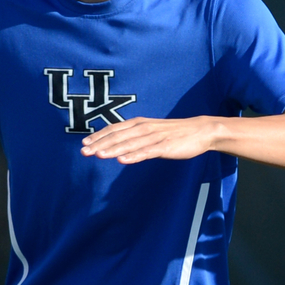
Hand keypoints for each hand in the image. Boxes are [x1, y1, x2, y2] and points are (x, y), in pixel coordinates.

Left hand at [77, 116, 221, 162]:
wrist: (200, 131)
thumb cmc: (174, 133)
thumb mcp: (151, 131)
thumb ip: (135, 137)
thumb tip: (119, 146)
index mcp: (139, 123)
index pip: (114, 129)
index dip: (98, 136)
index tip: (84, 144)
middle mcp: (144, 128)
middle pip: (118, 136)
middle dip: (99, 144)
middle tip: (84, 152)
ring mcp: (154, 137)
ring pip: (130, 144)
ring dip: (113, 149)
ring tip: (98, 155)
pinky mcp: (165, 147)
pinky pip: (146, 152)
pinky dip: (134, 156)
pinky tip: (122, 160)